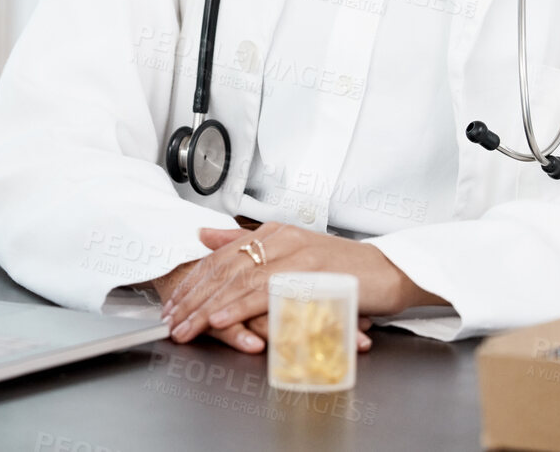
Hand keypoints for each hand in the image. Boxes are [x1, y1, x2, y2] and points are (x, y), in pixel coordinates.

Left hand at [161, 222, 442, 345]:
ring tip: (187, 325)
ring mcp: (298, 257)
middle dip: (194, 298)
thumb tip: (205, 235)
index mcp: (274, 233)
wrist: (389, 271)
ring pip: (242, 282)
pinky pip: (270, 294)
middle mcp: (283, 240)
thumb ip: (247, 243)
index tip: (172, 305)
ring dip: (210, 307)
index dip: (193, 282)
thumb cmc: (343, 268)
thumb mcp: (292, 251)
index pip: (222, 257)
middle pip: (227, 270)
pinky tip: (222, 319)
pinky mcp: (312, 277)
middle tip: (170, 320)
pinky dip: (242, 307)